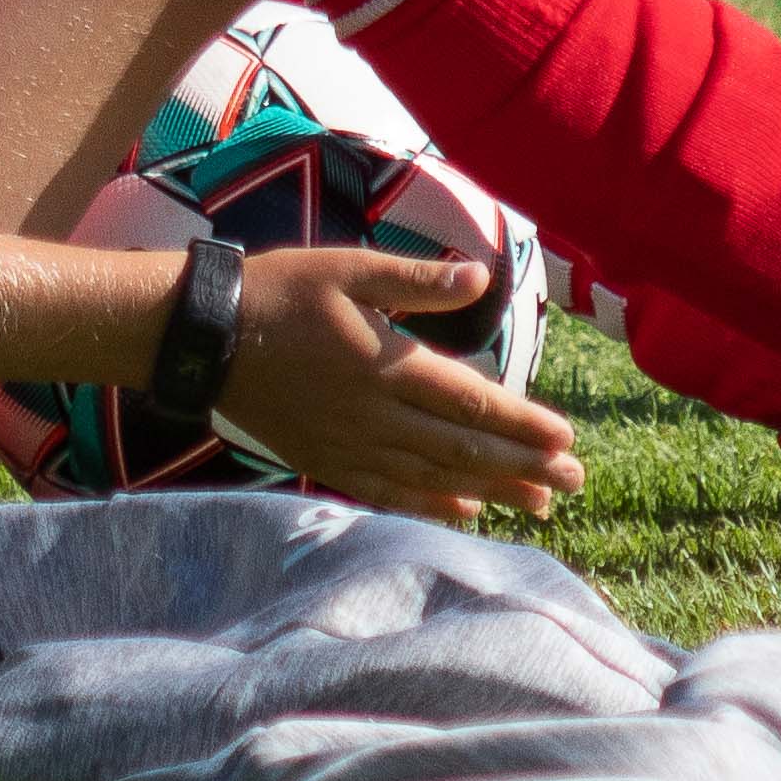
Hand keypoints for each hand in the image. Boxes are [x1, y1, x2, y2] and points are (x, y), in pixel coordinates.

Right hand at [213, 249, 587, 523]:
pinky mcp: (327, 461)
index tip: (566, 440)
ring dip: (491, 493)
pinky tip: (466, 513)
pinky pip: (390, 493)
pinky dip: (432, 506)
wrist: (207, 337)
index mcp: (386, 363)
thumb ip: (416, 279)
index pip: (471, 404)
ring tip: (539, 505)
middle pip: (462, 450)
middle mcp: (374, 414)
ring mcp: (350, 445)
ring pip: (433, 478)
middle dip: (524, 468)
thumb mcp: (349, 268)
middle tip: (574, 482)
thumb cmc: (281, 291)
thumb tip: (479, 277)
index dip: (523, 425)